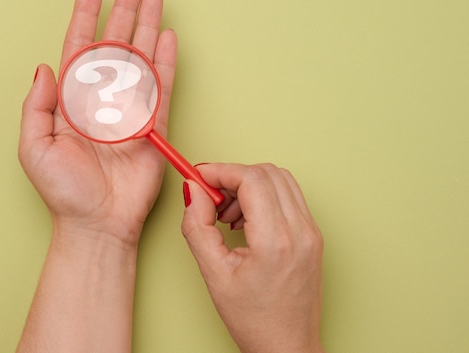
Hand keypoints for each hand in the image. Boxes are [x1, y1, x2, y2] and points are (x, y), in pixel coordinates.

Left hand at [18, 0, 176, 246]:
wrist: (98, 223)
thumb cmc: (63, 191)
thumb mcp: (34, 148)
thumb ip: (37, 106)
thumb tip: (44, 67)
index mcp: (72, 100)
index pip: (79, 46)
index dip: (86, 14)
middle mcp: (102, 97)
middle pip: (115, 42)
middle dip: (124, 8)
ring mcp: (129, 108)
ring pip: (140, 56)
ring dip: (147, 25)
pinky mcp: (153, 124)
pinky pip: (161, 85)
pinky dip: (165, 60)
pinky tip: (167, 35)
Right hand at [181, 163, 324, 352]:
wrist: (287, 347)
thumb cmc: (254, 320)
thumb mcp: (213, 274)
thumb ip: (197, 226)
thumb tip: (193, 190)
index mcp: (277, 240)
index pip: (251, 178)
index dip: (220, 171)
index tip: (200, 177)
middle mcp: (301, 231)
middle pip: (267, 173)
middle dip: (234, 177)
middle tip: (212, 198)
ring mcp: (312, 232)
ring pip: (280, 180)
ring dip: (250, 186)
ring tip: (228, 215)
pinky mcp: (313, 236)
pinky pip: (289, 197)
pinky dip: (264, 197)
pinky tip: (246, 222)